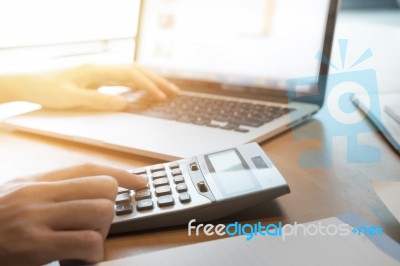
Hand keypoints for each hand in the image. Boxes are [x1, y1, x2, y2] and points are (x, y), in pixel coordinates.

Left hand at [0, 64, 179, 110]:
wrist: (27, 83)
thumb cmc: (45, 90)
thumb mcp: (70, 98)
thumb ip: (98, 101)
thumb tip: (124, 105)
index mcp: (96, 71)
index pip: (130, 75)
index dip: (149, 86)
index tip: (163, 96)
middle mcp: (101, 69)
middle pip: (136, 71)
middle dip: (157, 81)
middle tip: (175, 91)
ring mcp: (99, 73)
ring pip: (131, 73)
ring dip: (150, 81)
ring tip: (165, 90)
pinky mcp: (96, 79)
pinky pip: (122, 79)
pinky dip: (137, 84)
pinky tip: (143, 91)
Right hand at [0, 163, 147, 264]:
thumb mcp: (19, 194)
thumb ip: (53, 190)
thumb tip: (95, 189)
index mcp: (37, 181)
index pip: (90, 168)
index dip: (121, 174)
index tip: (140, 183)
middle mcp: (40, 194)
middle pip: (103, 188)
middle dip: (110, 208)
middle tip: (95, 224)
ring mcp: (38, 219)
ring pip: (101, 212)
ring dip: (102, 232)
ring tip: (83, 243)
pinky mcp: (36, 246)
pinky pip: (88, 242)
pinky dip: (92, 253)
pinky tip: (77, 258)